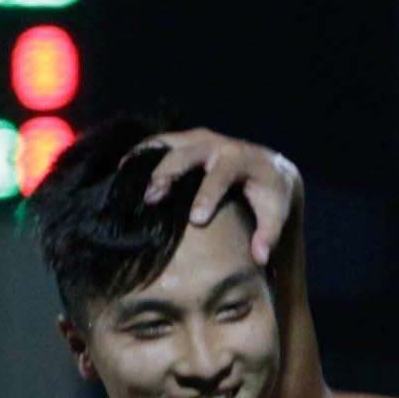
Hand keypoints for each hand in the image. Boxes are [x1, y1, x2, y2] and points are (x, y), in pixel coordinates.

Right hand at [132, 129, 300, 264]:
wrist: (266, 167)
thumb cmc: (268, 195)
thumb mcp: (275, 213)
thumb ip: (268, 235)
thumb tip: (260, 258)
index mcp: (241, 160)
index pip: (222, 175)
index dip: (208, 195)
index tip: (195, 219)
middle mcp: (218, 144)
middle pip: (189, 153)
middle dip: (169, 172)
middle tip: (152, 197)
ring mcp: (199, 139)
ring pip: (170, 144)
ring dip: (149, 161)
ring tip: (127, 180)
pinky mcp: (186, 141)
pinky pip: (161, 142)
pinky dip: (142, 153)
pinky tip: (123, 169)